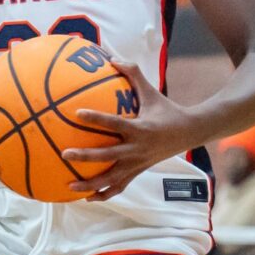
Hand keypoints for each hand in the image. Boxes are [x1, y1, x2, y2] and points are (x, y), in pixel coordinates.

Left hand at [60, 60, 197, 200]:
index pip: (114, 123)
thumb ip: (132, 74)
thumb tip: (112, 56)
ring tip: (69, 186)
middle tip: (64, 153)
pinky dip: (103, 194)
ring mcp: (137, 164)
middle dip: (86, 156)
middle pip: (108, 156)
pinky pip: (119, 187)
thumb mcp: (151, 91)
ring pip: (111, 179)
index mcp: (140, 128)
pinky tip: (85, 198)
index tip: (77, 113)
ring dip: (90, 185)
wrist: (189, 133)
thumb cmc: (166, 110)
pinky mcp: (137, 172)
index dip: (96, 118)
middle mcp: (137, 149)